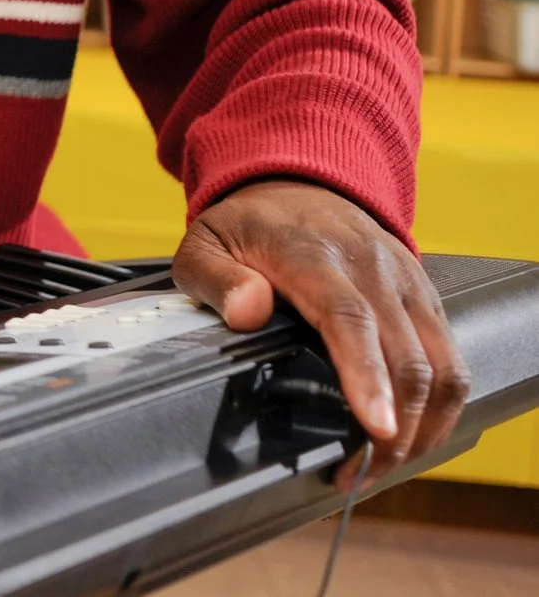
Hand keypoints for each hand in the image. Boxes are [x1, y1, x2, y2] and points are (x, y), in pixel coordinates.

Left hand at [173, 180, 469, 481]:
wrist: (299, 181)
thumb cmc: (248, 223)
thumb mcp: (204, 242)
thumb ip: (214, 279)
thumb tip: (246, 312)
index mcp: (313, 256)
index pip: (350, 320)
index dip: (367, 378)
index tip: (375, 427)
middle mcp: (373, 269)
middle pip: (407, 358)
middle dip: (395, 428)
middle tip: (360, 473)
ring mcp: (407, 284)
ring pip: (443, 366)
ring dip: (425, 425)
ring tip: (385, 464)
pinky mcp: (426, 299)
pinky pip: (451, 359)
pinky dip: (440, 406)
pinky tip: (410, 434)